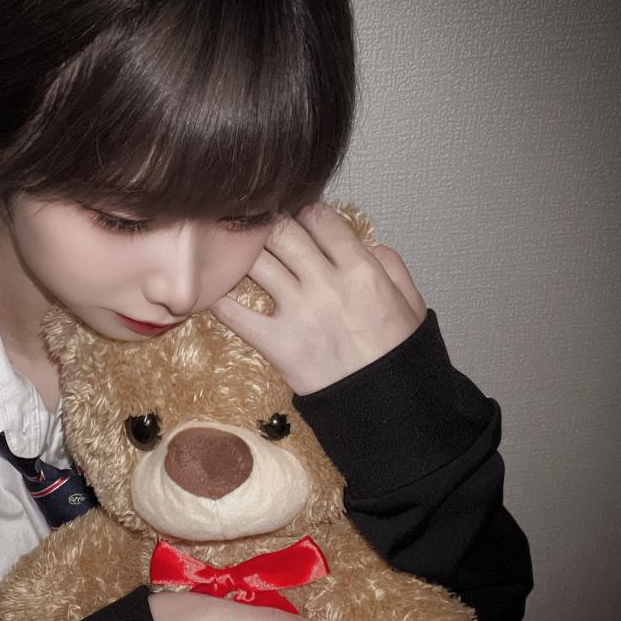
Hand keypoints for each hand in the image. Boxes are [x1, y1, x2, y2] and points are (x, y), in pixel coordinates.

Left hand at [211, 203, 427, 394]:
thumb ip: (391, 266)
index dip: (303, 214)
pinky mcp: (276, 343)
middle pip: (280, 231)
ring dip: (240, 255)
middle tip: (258, 233)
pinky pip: (233, 312)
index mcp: (361, 269)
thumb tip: (368, 245)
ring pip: (254, 261)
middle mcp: (326, 283)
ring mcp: (298, 312)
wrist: (386, 407)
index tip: (297, 222)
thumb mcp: (411, 304)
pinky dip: (217, 298)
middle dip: (267, 226)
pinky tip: (209, 290)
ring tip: (232, 255)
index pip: (318, 217)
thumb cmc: (398, 357)